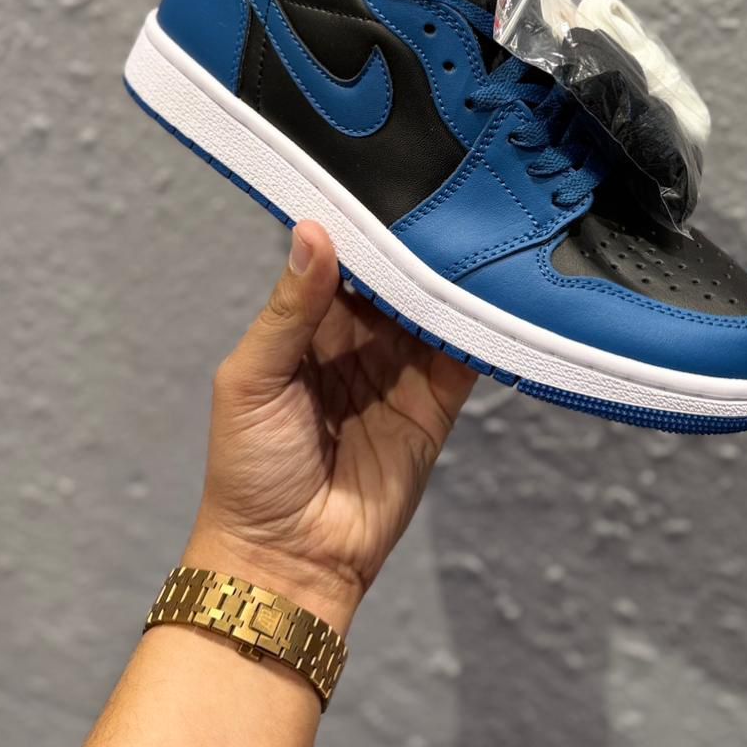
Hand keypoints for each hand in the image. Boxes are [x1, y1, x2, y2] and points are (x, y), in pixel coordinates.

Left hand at [182, 222, 477, 631]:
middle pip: (395, 280)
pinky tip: (497, 293)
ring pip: (433, 309)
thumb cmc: (249, 469)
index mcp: (308, 326)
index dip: (366, 228)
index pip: (344, 262)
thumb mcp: (252, 379)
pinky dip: (480, 327)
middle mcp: (358, 341)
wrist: (289, 561)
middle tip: (449, 199)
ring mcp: (400, 371)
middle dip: (417, 247)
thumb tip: (313, 230)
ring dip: (452, 280)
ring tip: (478, 234)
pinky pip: (463, 355)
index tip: (394, 184)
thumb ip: (289, 308)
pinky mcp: (435, 405)